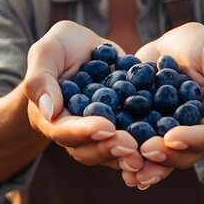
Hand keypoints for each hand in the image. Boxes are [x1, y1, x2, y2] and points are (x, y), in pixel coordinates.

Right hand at [23, 21, 143, 170]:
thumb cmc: (61, 47)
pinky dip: (144, 148)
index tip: (106, 127)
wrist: (87, 48)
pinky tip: (163, 147)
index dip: (84, 131)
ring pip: (109, 153)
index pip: (64, 130)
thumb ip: (41, 79)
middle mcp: (74, 132)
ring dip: (127, 156)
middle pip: (88, 150)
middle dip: (109, 149)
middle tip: (130, 145)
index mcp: (51, 117)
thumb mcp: (46, 52)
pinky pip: (131, 144)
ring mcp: (99, 134)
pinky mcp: (122, 129)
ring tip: (147, 153)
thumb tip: (50, 112)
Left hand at [122, 22, 203, 188]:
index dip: (191, 140)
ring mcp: (164, 134)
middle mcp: (190, 133)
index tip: (172, 138)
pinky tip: (110, 156)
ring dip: (144, 166)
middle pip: (181, 155)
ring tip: (129, 172)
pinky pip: (134, 145)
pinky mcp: (142, 129)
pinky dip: (124, 153)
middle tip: (145, 151)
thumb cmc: (202, 48)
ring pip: (157, 157)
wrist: (171, 47)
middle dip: (164, 157)